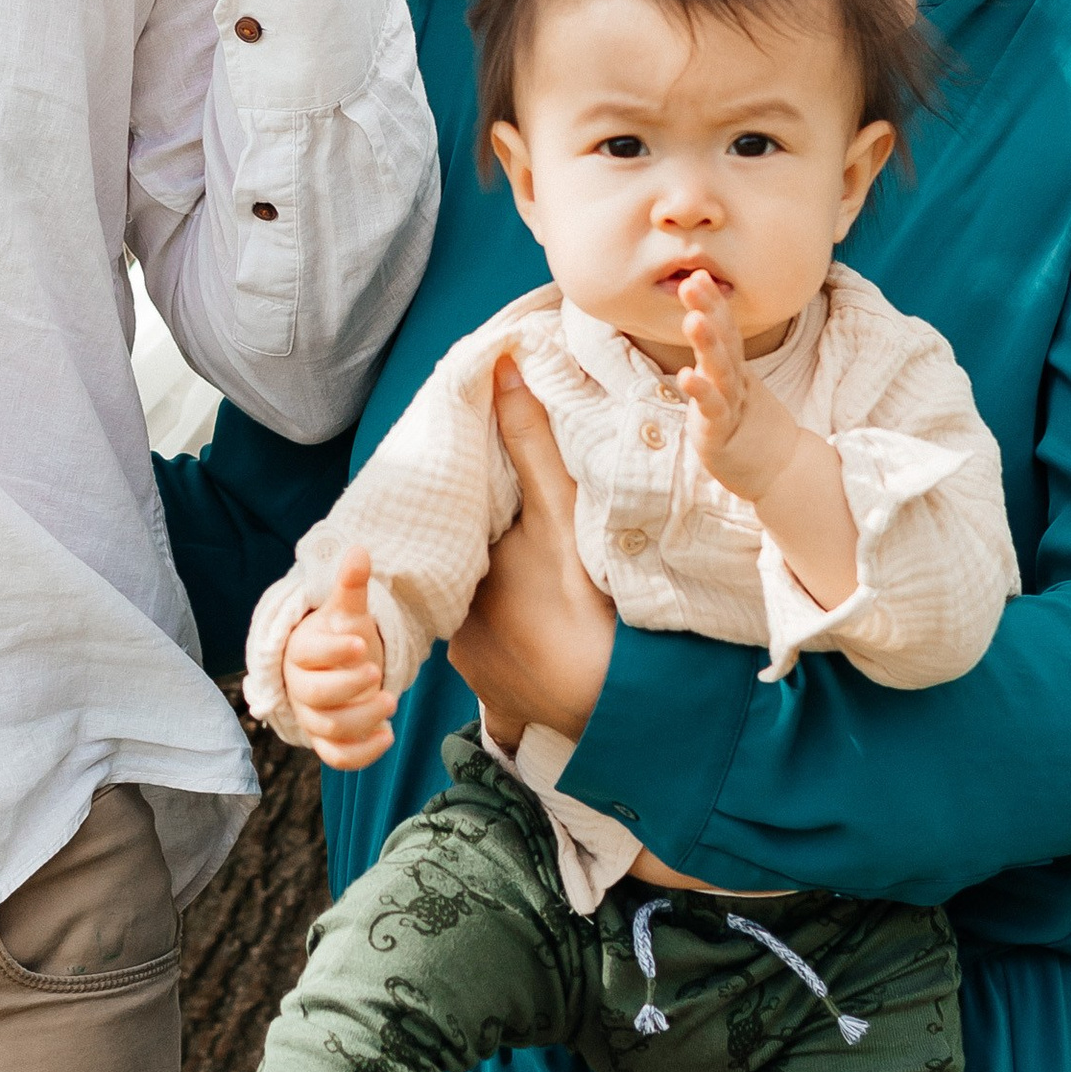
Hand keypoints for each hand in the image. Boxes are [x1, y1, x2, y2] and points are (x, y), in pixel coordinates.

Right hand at [279, 547, 398, 766]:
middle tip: (378, 674)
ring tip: (391, 701)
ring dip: (362, 719)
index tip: (361, 644)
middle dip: (350, 688)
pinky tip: (388, 735)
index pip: (309, 655)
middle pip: (316, 696)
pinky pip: (338, 757)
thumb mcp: (348, 611)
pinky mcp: (327, 742)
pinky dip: (362, 754)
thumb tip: (359, 550)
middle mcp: (299, 688)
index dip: (333, 652)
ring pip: (329, 728)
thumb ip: (351, 585)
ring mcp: (312, 717)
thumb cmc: (340, 636)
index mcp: (299, 652)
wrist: (338, 667)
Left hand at [448, 353, 614, 742]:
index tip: (502, 502)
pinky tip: (544, 634)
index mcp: (456, 578)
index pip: (457, 534)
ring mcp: (475, 671)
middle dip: (489, 564)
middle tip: (526, 552)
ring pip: (482, 623)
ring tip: (539, 592)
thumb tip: (501, 367)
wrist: (617, 704)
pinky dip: (518, 647)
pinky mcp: (501, 701)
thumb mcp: (558, 511)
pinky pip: (499, 664)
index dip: (478, 515)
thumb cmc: (582, 603)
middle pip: (468, 579)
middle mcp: (452, 629)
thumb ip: (529, 441)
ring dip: (504, 609)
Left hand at [676, 271, 798, 503]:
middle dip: (708, 310)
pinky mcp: (722, 433)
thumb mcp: (733, 387)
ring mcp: (731, 406)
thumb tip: (703, 322)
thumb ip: (719, 358)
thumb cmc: (749, 427)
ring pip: (720, 370)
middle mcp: (734, 382)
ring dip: (707, 344)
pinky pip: (713, 410)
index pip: (725, 329)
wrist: (778, 471)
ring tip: (693, 319)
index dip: (713, 302)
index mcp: (735, 369)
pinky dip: (701, 392)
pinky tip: (687, 375)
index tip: (698, 273)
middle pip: (723, 341)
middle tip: (692, 282)